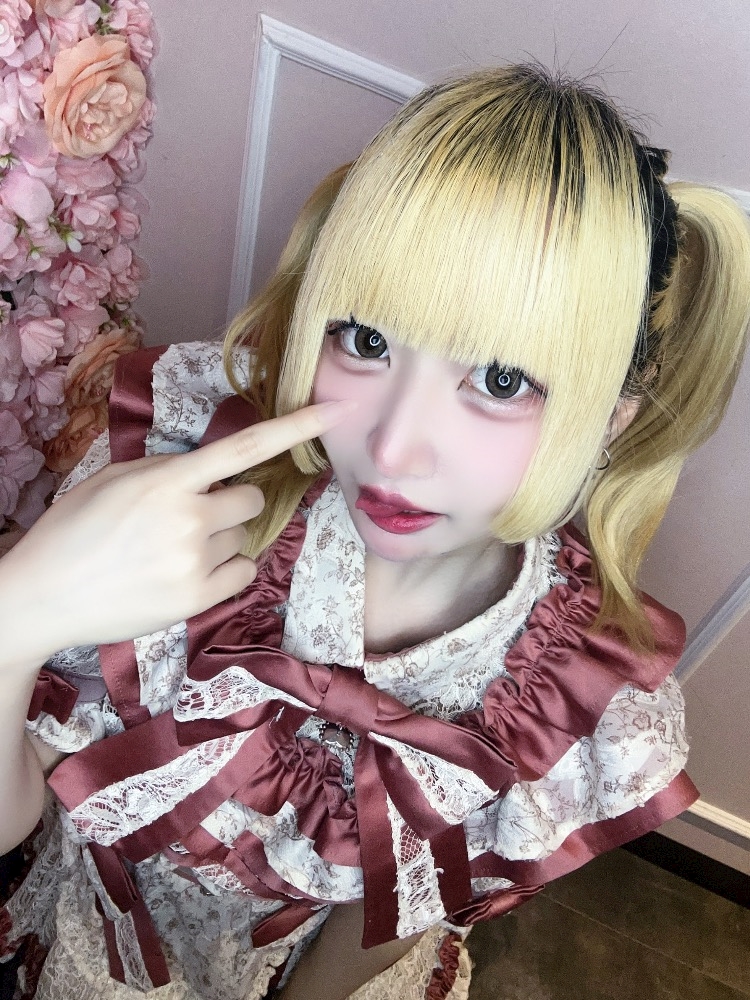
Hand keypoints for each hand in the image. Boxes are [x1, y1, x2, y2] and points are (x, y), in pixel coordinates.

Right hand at [0, 401, 352, 668]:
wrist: (44, 595)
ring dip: (221, 540)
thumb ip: (168, 469)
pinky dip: (225, 571)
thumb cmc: (74, 529)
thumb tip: (212, 470)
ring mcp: (196, 562)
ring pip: (243, 539)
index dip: (297, 427)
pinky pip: (242, 573)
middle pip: (252, 499)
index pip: (246, 446)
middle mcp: (189, 518)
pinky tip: (186, 574)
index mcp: (168, 480)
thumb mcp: (114, 479)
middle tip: (190, 517)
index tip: (336, 410)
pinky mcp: (197, 600)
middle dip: (231, 504)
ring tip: (172, 552)